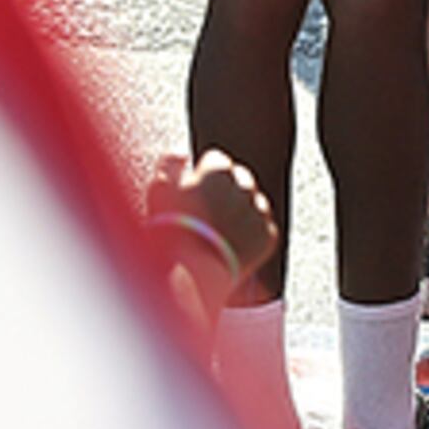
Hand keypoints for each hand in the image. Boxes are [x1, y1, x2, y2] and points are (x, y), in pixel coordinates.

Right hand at [146, 152, 277, 297]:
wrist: (193, 275)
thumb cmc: (172, 232)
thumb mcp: (159, 191)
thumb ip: (170, 164)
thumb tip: (183, 153)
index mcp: (218, 171)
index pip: (216, 161)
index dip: (202, 177)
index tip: (194, 194)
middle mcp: (244, 186)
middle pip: (238, 179)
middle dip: (226, 191)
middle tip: (208, 215)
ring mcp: (259, 211)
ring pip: (253, 202)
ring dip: (241, 211)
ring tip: (220, 233)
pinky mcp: (269, 235)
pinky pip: (263, 227)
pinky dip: (251, 234)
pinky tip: (232, 245)